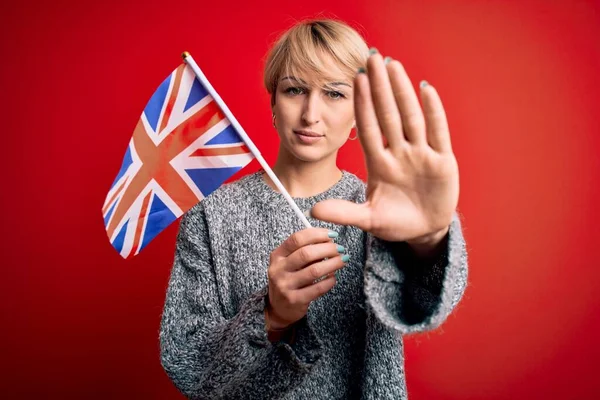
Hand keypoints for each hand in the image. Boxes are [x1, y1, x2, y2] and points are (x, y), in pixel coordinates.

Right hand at [265, 228, 347, 335]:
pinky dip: (329, 281)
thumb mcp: (289, 263)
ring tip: (342, 260)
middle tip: (340, 248)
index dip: (317, 234)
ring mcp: (285, 285)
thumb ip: (304, 251)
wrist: (278, 307)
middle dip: (327, 248)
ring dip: (333, 263)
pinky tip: (333, 277)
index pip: (296, 239)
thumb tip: (329, 241)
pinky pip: (318, 288)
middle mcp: (278, 269)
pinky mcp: (295, 300)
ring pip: (314, 270)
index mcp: (277, 255)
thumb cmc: (289, 279)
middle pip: (306, 253)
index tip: (332, 234)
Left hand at [311, 51, 458, 245]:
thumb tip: (312, 212)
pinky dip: (434, 111)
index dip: (362, 104)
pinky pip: (438, 132)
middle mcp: (399, 153)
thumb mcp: (368, 219)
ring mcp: (421, 155)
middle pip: (388, 114)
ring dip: (402, 91)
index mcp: (380, 164)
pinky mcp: (443, 161)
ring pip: (411, 117)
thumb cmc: (394, 222)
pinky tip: (426, 89)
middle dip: (380, 87)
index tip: (354, 79)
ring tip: (393, 65)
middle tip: (371, 58)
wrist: (423, 231)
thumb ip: (344, 213)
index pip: (368, 128)